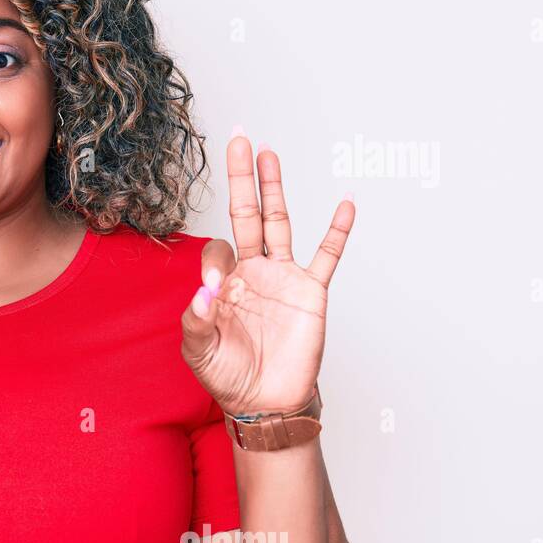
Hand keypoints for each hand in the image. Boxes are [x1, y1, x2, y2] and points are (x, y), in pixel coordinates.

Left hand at [180, 132, 353, 416]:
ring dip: (275, 188)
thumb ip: (197, 322)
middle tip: (238, 140)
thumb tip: (205, 293)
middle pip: (246, 214)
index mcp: (223, 283)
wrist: (266, 402)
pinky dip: (337, 232)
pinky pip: (326, 256)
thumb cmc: (229, 377)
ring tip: (269, 153)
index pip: (216, 251)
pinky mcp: (310, 292)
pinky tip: (345, 204)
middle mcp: (252, 272)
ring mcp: (282, 277)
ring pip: (279, 222)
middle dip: (241, 178)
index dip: (213, 264)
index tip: (215, 291)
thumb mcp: (199, 353)